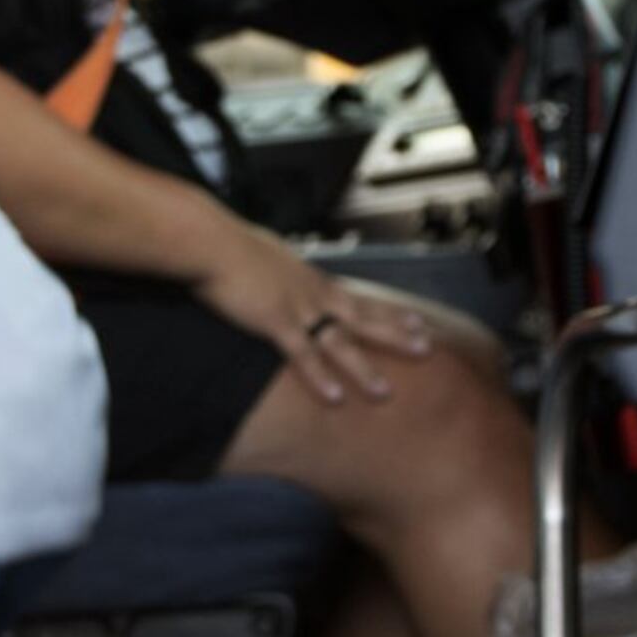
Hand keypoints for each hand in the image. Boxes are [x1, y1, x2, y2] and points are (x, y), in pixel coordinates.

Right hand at [194, 229, 432, 405]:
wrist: (210, 239)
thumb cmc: (228, 243)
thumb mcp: (265, 253)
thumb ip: (279, 268)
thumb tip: (281, 270)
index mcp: (310, 277)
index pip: (358, 297)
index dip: (389, 310)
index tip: (417, 319)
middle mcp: (312, 292)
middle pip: (363, 317)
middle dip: (396, 334)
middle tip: (426, 347)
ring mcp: (297, 307)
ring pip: (340, 343)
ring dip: (363, 369)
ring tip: (385, 392)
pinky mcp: (274, 322)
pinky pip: (303, 355)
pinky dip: (320, 378)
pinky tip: (336, 398)